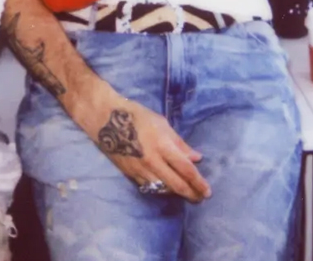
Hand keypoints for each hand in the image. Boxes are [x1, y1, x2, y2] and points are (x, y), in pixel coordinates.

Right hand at [81, 86, 210, 202]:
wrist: (105, 119)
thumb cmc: (136, 115)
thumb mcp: (161, 123)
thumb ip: (179, 142)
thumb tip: (196, 158)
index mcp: (162, 145)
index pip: (186, 169)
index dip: (199, 182)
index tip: (208, 191)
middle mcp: (152, 161)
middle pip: (176, 184)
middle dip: (191, 194)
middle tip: (200, 198)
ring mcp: (140, 169)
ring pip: (163, 189)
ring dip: (176, 193)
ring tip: (185, 193)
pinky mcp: (130, 173)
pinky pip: (149, 187)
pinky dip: (160, 189)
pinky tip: (166, 187)